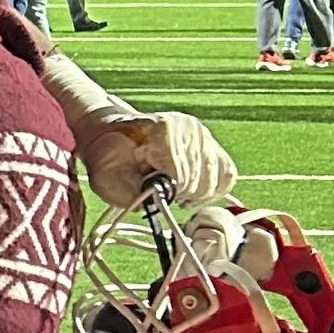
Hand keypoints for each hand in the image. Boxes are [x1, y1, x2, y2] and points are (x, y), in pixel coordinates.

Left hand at [76, 111, 237, 207]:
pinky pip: (227, 175)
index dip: (169, 192)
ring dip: (196, 195)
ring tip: (174, 192)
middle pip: (201, 180)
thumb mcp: (106, 175)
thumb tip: (154, 204)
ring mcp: (204, 135)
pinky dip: (213, 190)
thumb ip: (128, 192)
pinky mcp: (213, 145)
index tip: (152, 192)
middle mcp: (190, 128)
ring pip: (217, 180)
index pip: (182, 175)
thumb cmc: (110, 156)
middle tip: (161, 192)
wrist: (116, 136)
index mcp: (165, 129)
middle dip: (180, 195)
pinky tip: (192, 192)